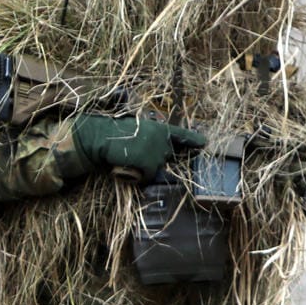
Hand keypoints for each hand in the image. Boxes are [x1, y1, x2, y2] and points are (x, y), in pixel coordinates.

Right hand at [71, 115, 207, 175]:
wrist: (101, 137)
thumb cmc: (113, 132)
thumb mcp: (136, 129)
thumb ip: (150, 137)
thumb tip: (157, 147)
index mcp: (159, 128)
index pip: (181, 134)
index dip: (193, 139)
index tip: (205, 143)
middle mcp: (162, 139)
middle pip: (165, 156)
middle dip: (154, 159)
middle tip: (135, 154)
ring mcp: (157, 152)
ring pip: (156, 168)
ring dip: (144, 168)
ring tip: (128, 159)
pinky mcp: (150, 164)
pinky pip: (147, 177)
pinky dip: (138, 176)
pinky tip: (127, 167)